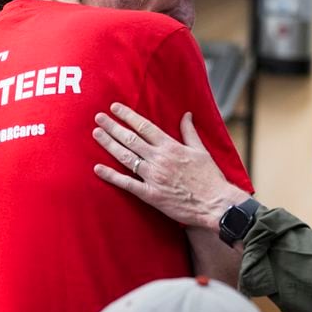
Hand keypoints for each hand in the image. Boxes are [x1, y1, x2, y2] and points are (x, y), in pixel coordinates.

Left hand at [92, 103, 250, 230]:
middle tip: (98, 117)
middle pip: (131, 139)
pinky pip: (127, 184)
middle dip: (113, 127)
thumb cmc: (210, 177)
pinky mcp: (151, 195)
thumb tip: (187, 115)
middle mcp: (159, 159)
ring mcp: (153, 177)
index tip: (115, 107)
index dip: (128, 116)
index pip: (145, 127)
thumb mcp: (201, 150)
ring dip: (109, 145)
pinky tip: (97, 169)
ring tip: (97, 134)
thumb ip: (190, 132)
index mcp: (171, 147)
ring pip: (126, 157)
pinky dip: (111, 176)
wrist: (215, 203)